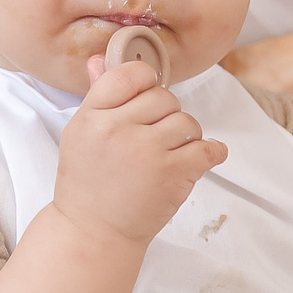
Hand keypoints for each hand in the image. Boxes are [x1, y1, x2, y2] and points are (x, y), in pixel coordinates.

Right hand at [50, 56, 227, 249]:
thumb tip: (100, 58)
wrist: (93, 233)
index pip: (128, 74)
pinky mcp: (172, 175)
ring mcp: (147, 152)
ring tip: (170, 153)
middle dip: (165, 114)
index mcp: (92, 117)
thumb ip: (97, 96)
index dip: (144, 81)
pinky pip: (208, 148)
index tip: (146, 95)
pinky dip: (211, 153)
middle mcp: (118, 130)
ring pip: (186, 121)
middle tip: (154, 137)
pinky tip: (201, 157)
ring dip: (185, 136)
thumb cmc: (87, 184)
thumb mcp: (80, 135)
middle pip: (163, 97)